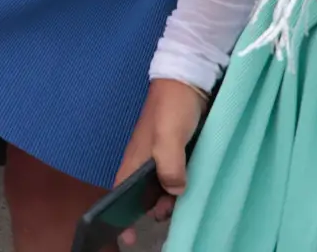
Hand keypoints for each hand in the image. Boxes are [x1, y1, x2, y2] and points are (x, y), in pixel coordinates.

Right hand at [112, 79, 206, 243]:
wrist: (189, 80)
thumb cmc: (172, 107)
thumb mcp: (168, 136)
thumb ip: (169, 164)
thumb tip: (175, 190)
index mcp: (135, 159)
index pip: (121, 193)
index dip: (121, 216)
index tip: (127, 238)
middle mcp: (145, 162)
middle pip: (143, 196)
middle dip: (152, 210)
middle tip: (169, 215)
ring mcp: (163, 158)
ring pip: (162, 189)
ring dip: (171, 200)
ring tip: (185, 205)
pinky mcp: (179, 154)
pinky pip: (177, 179)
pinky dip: (182, 189)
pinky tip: (194, 192)